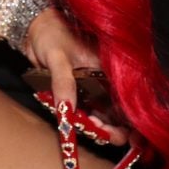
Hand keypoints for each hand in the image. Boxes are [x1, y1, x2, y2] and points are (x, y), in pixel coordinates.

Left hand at [23, 9, 128, 145]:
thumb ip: (63, 82)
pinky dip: (84, 122)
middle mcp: (106, 80)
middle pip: (119, 113)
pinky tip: (76, 122)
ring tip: (84, 124)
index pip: (128, 100)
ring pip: (104, 116)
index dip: (134, 122)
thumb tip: (67, 110)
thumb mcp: (57, 57)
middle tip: (95, 130)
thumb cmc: (50, 34)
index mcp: (109, 68)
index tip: (131, 140)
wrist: (35, 28)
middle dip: (112, 129)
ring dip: (97, 127)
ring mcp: (94, 88)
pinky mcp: (81, 94)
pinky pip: (88, 113)